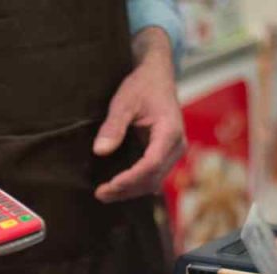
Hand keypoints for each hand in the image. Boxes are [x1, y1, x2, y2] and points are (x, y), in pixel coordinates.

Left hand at [94, 28, 185, 201]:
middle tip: (100, 194)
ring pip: (154, 181)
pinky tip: (116, 187)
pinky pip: (153, 176)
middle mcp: (176, 146)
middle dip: (127, 189)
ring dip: (130, 190)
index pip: (152, 163)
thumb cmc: (142, 85)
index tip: (110, 184)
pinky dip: (135, 184)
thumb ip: (113, 126)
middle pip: (153, 177)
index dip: (131, 177)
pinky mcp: (166, 155)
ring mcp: (173, 152)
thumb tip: (100, 151)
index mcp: (170, 131)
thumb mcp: (124, 101)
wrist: (157, 76)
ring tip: (104, 194)